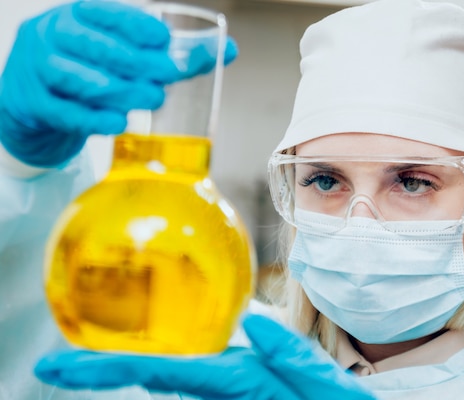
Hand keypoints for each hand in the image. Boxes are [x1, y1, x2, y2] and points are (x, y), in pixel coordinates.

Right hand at [0, 1, 236, 166]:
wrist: (35, 97)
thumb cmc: (92, 67)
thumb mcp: (123, 51)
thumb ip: (177, 52)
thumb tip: (230, 49)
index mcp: (77, 15)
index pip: (104, 13)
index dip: (133, 25)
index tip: (163, 39)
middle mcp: (54, 36)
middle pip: (93, 46)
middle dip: (134, 61)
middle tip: (169, 76)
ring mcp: (39, 70)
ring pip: (78, 79)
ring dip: (118, 91)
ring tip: (153, 99)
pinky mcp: (36, 105)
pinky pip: (65, 113)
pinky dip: (93, 120)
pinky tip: (119, 124)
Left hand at [35, 314, 389, 399]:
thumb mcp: (325, 385)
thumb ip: (290, 355)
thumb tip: (252, 324)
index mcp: (238, 385)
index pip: (166, 374)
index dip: (115, 370)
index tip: (69, 368)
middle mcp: (223, 385)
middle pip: (152, 375)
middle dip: (102, 370)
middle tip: (53, 364)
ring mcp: (227, 384)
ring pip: (163, 372)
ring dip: (120, 365)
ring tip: (80, 355)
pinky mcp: (237, 378)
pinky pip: (184, 367)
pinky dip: (152, 360)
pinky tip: (141, 350)